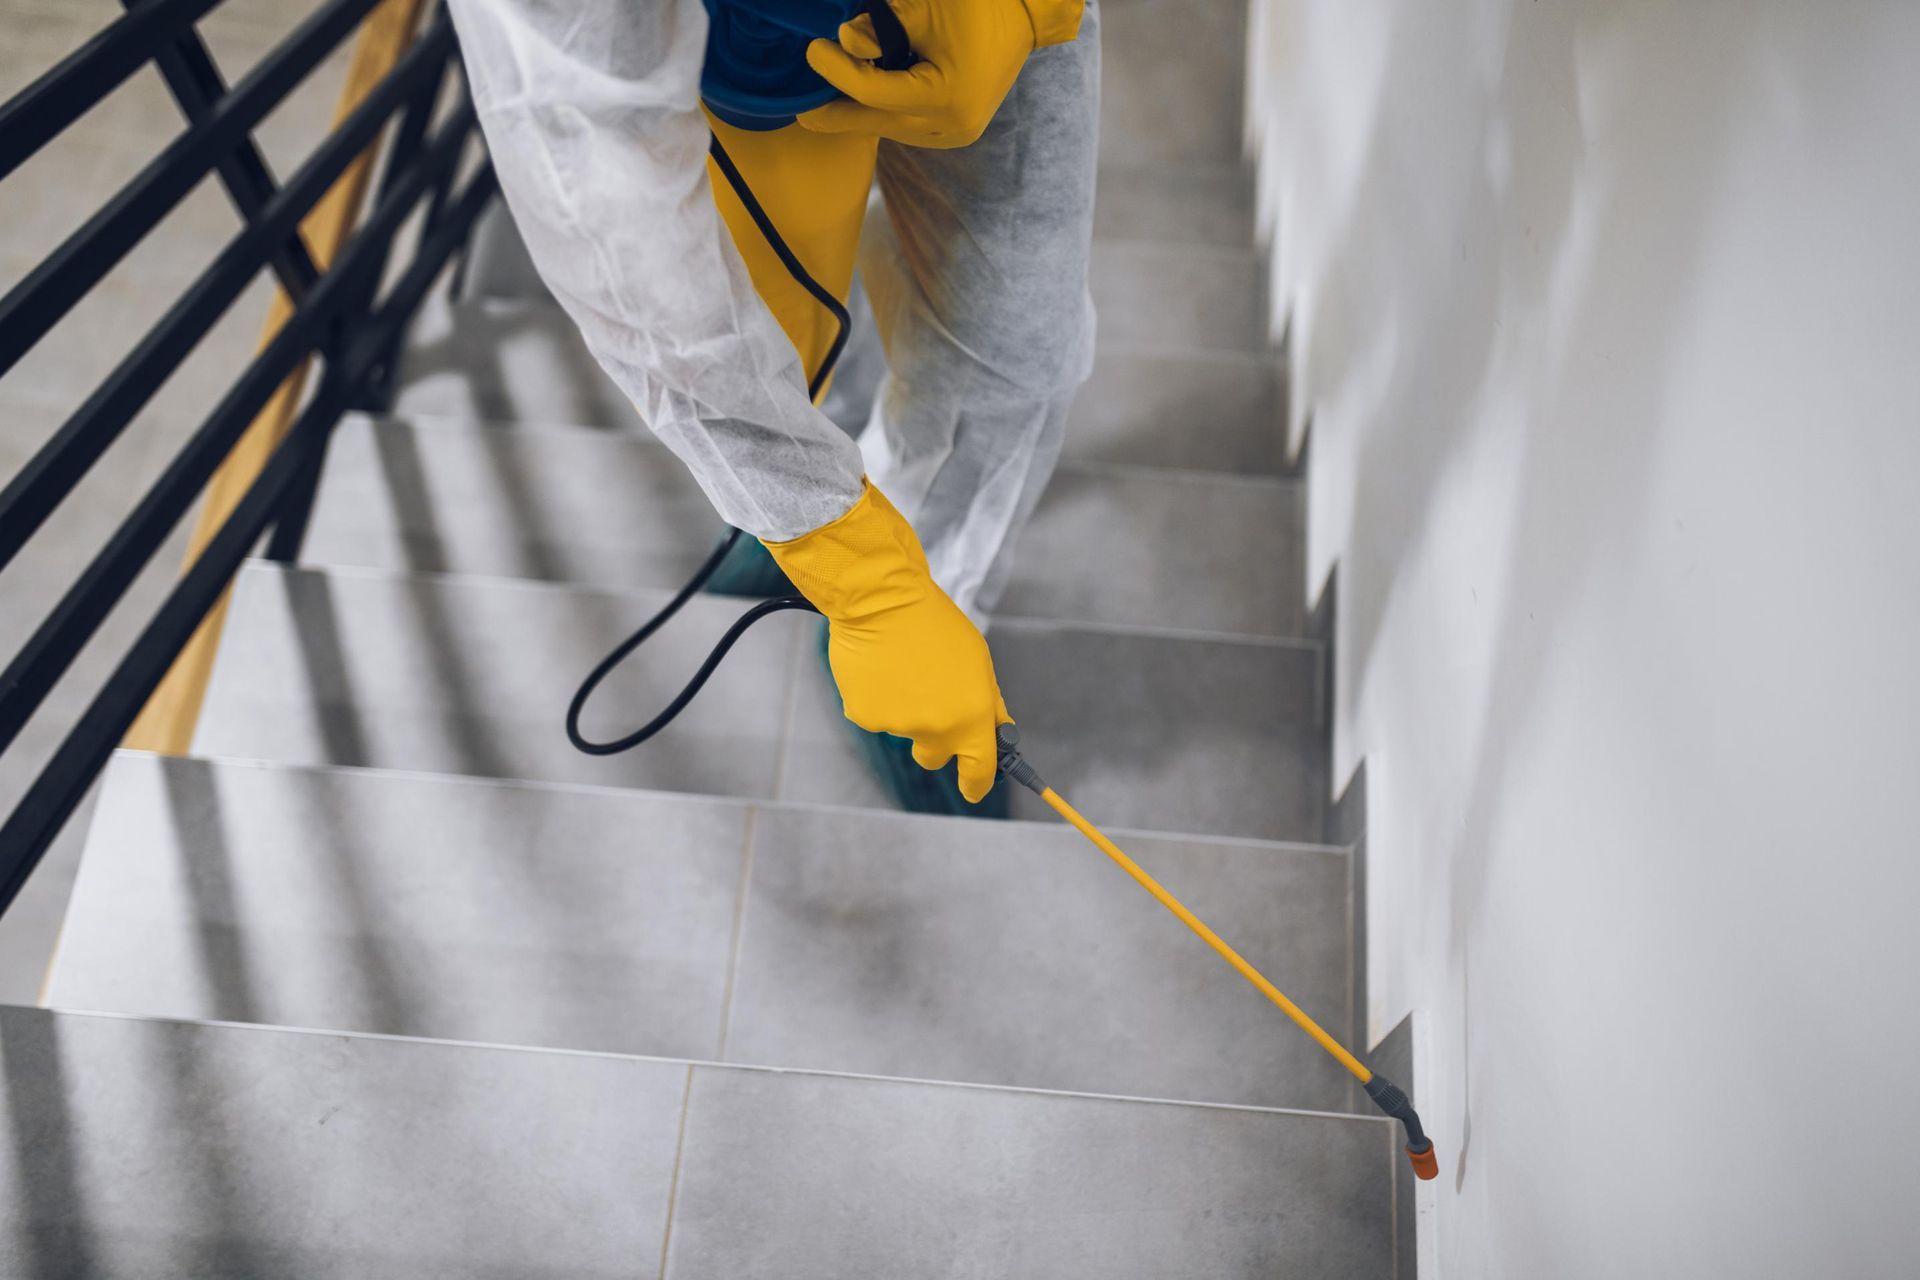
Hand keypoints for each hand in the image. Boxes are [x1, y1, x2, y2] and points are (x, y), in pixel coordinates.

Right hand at [764, 480, 1008, 801]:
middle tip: (930, 702)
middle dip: (935, 740)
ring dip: (904, 706)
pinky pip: (875, 713)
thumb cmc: (935, 624)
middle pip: (934, 756)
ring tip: (901, 665)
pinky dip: (877, 696)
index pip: (979, 771)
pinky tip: (878, 666)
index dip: (977, 783)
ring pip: (903, 728)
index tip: (974, 787)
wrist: (881, 599)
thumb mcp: (977, 662)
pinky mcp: (864, 715)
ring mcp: (896, 726)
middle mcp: (934, 729)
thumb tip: (994, 732)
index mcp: (970, 717)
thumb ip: (986, 703)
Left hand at [797, 0, 1037, 148]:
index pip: (875, 93)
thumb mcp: (924, 7)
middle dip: (838, 115)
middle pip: (878, 122)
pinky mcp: (956, 130)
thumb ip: (881, 27)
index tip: (812, 51)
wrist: (1026, 13)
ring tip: (828, 102)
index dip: (837, 73)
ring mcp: (956, 133)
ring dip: (860, 116)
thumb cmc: (977, 2)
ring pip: (891, 129)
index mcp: (948, 96)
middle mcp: (952, 126)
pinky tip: (860, 104)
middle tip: (802, 111)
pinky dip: (884, 114)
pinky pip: (908, 127)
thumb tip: (844, 42)